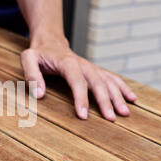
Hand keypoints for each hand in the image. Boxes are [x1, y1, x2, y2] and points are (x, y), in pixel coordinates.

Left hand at [21, 38, 136, 120]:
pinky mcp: (95, 71)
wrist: (51, 41)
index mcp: (67, 62)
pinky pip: (112, 78)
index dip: (81, 98)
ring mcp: (91, 67)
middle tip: (111, 119)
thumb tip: (39, 94)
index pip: (77, 80)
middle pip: (97, 82)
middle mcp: (83, 64)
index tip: (84, 115)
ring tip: (125, 113)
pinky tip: (132, 98)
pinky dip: (123, 88)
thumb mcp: (28, 58)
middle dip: (105, 100)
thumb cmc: (38, 53)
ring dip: (118, 96)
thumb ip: (31, 74)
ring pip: (108, 81)